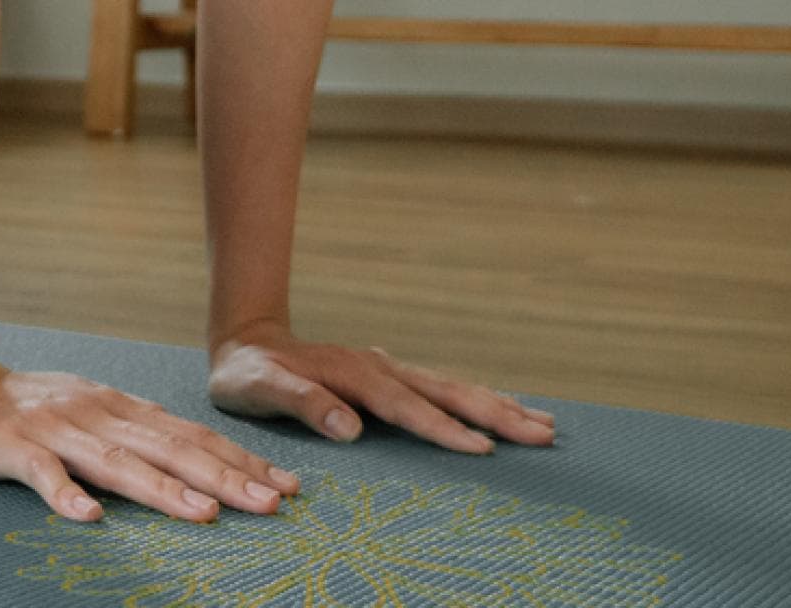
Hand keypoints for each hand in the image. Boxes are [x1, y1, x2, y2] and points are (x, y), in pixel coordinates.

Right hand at [0, 357, 300, 521]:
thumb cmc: (28, 410)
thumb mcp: (92, 413)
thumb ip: (136, 434)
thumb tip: (197, 463)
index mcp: (120, 407)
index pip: (192, 436)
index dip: (240, 460)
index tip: (286, 486)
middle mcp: (97, 414)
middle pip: (170, 449)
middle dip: (225, 477)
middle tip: (273, 504)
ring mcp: (56, 430)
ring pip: (119, 463)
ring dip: (165, 491)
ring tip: (207, 516)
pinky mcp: (13, 448)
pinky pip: (42, 476)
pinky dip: (66, 496)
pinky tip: (91, 519)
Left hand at [209, 322, 555, 453]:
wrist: (246, 342)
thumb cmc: (248, 373)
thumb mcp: (260, 388)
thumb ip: (303, 403)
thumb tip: (349, 426)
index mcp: (354, 374)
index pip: (407, 407)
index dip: (444, 429)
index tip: (483, 449)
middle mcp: (380, 367)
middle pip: (447, 391)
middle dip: (496, 413)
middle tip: (544, 432)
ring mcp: (388, 369)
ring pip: (452, 387)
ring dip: (497, 405)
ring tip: (544, 423)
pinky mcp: (390, 377)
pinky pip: (442, 389)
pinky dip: (476, 399)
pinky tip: (501, 409)